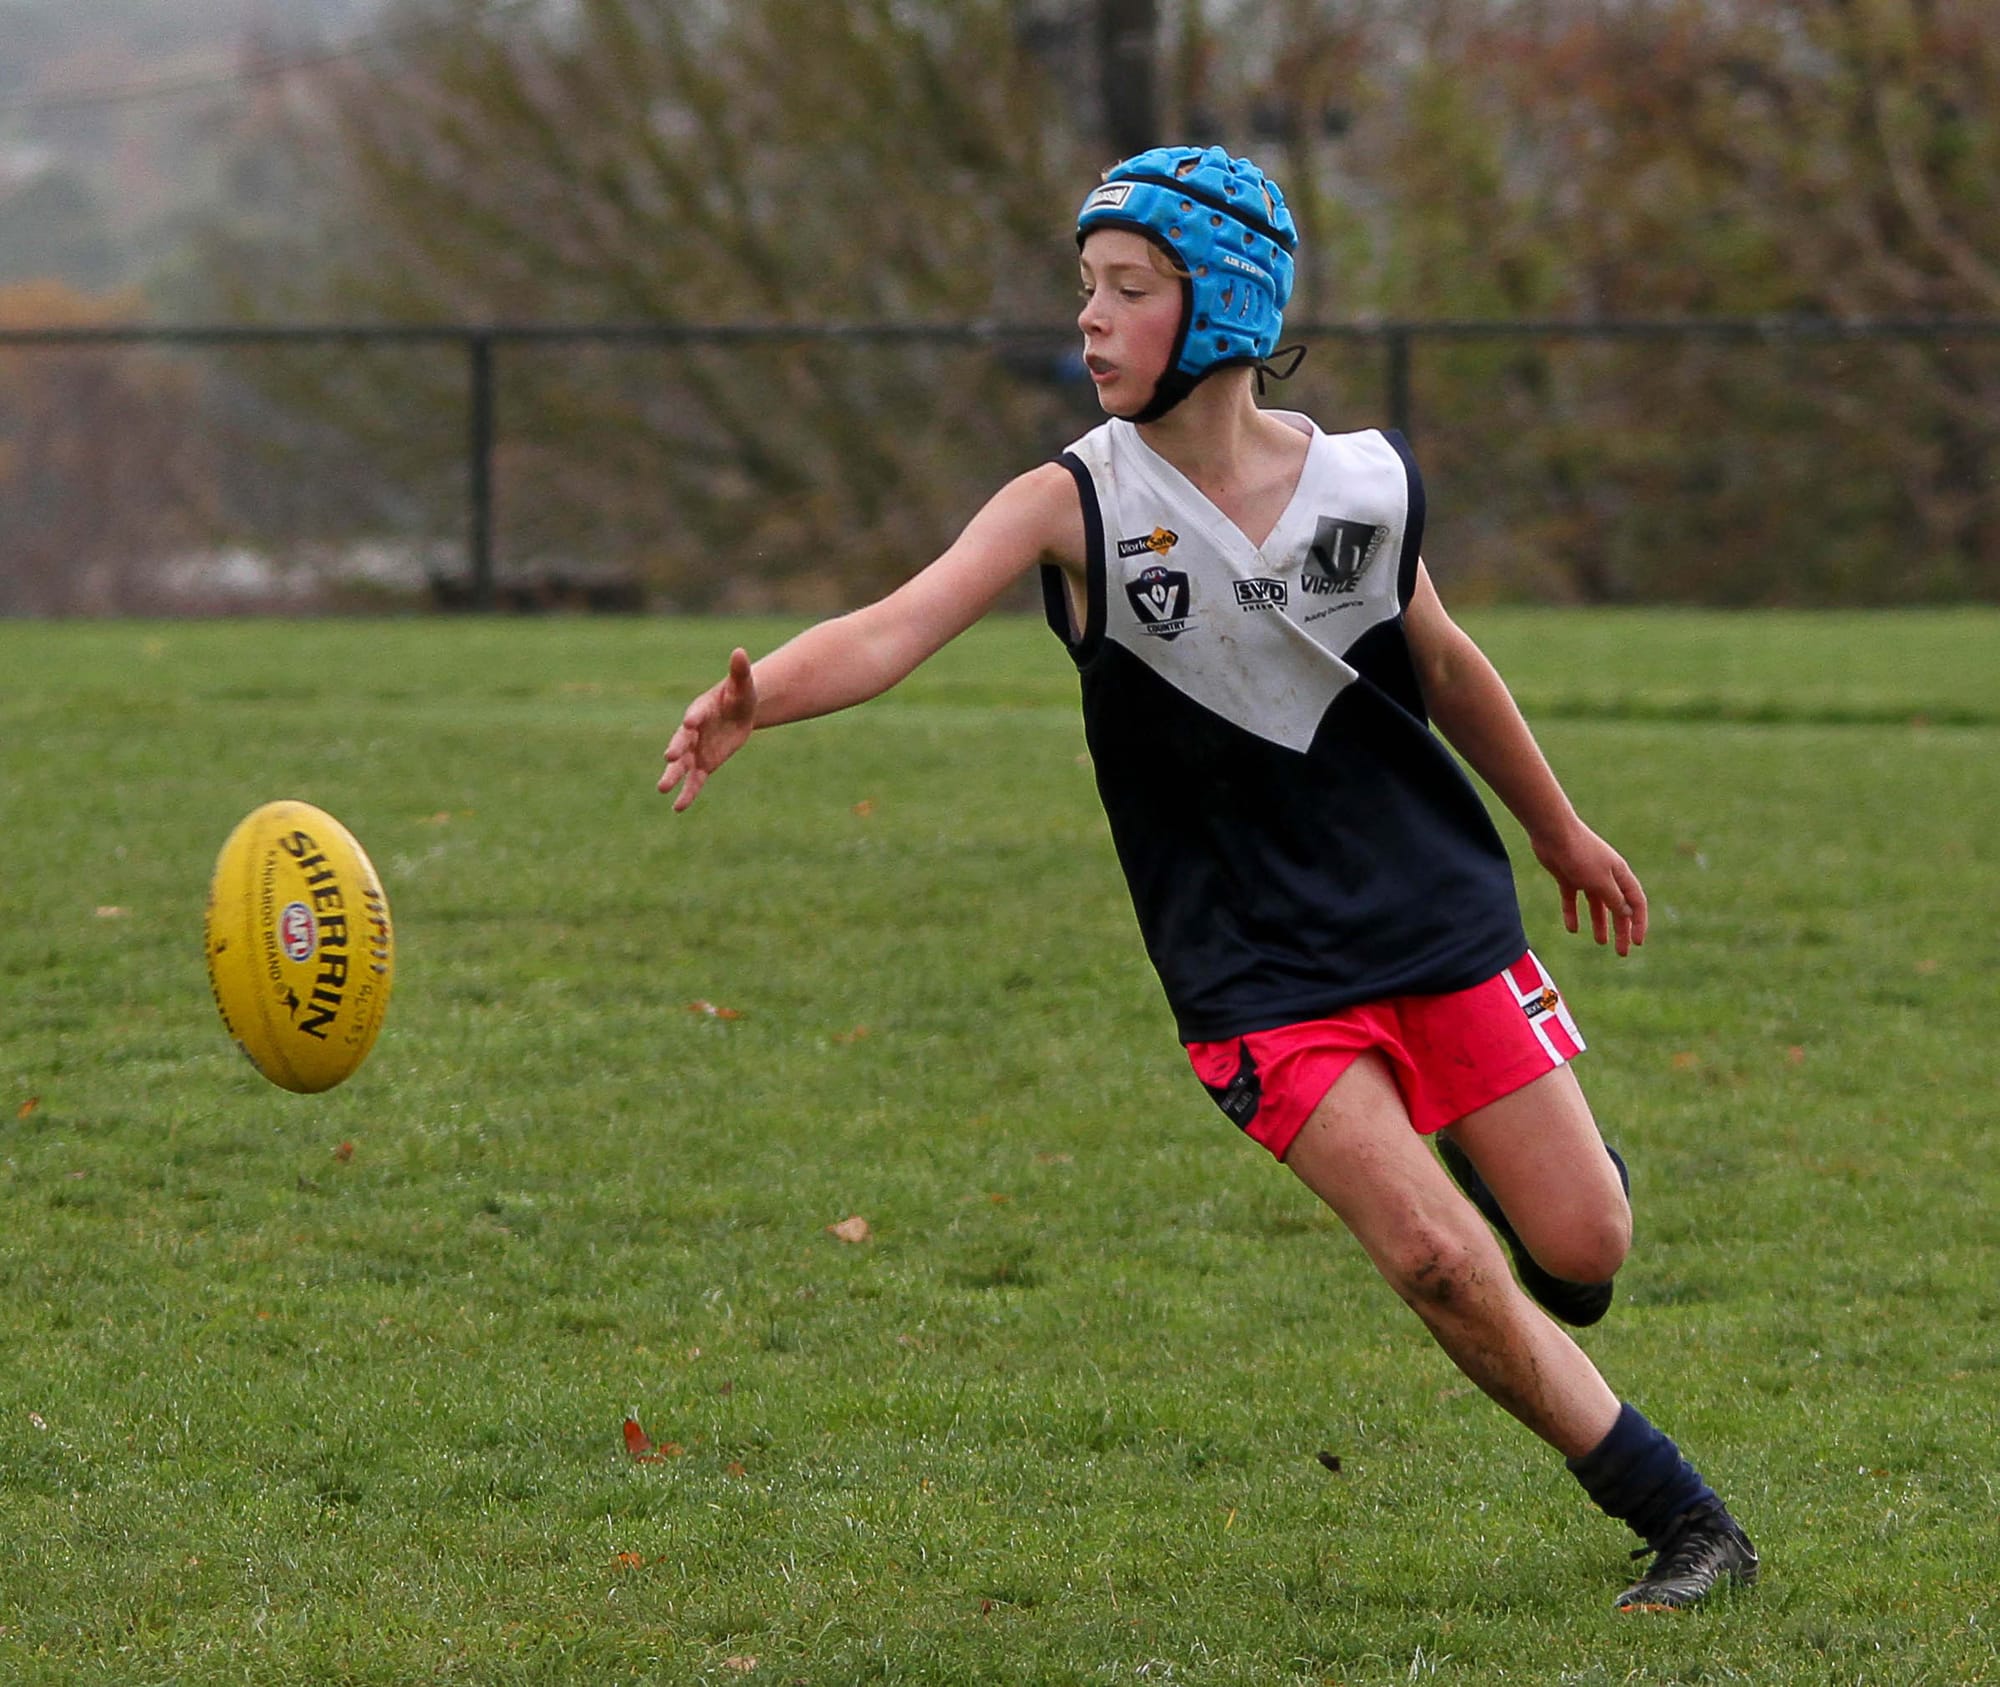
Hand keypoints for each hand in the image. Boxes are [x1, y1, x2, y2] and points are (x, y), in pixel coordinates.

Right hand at [658, 648, 756, 810]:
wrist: (739, 712)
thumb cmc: (740, 694)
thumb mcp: (743, 684)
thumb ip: (739, 670)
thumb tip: (740, 651)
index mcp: (701, 709)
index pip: (696, 713)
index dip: (693, 718)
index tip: (690, 722)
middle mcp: (693, 731)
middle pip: (681, 741)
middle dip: (676, 748)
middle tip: (669, 756)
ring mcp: (696, 750)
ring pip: (681, 765)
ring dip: (673, 776)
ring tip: (662, 789)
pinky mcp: (703, 764)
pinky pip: (694, 781)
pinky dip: (687, 793)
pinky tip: (679, 807)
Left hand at [1532, 821, 1647, 955]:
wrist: (1553, 833)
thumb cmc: (1581, 855)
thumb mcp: (1601, 882)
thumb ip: (1614, 899)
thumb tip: (1626, 914)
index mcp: (1620, 874)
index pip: (1636, 902)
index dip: (1639, 923)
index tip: (1637, 942)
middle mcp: (1606, 876)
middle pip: (1617, 907)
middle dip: (1621, 930)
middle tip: (1621, 952)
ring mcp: (1586, 876)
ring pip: (1596, 905)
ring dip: (1600, 923)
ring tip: (1601, 942)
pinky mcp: (1567, 876)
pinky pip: (1572, 899)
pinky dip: (1573, 913)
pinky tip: (1572, 929)